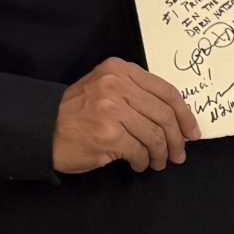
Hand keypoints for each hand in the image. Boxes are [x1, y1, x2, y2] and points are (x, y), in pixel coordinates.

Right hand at [53, 58, 199, 173]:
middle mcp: (116, 86)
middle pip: (164, 115)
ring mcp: (112, 110)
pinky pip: (140, 151)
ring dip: (161, 154)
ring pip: (155, 135)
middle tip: (179, 154)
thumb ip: (136, 93)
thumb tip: (175, 118)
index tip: (192, 132)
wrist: (41, 128)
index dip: (185, 114)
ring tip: (158, 162)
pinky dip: (143, 161)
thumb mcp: (105, 87)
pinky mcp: (109, 135)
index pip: (166, 91)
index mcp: (119, 70)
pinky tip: (139, 164)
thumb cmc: (76, 112)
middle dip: (177, 139)